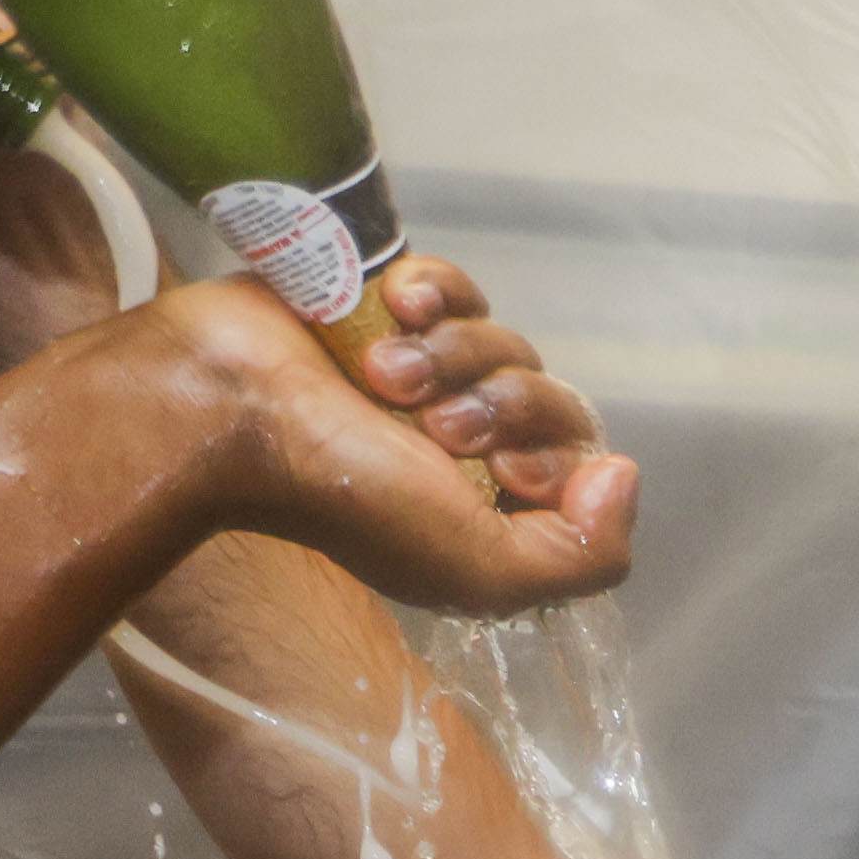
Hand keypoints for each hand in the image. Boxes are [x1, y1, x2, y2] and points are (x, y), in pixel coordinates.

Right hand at [111, 275, 637, 610]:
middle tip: (435, 426)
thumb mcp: (484, 572)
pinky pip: (455, 286)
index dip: (559, 457)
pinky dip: (434, 290)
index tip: (504, 468)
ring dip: (450, 356)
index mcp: (493, 510)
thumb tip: (626, 477)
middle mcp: (464, 443)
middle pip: (550, 397)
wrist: (232, 411)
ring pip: (504, 341)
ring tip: (382, 377)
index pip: (585, 466)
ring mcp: (426, 374)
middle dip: (503, 405)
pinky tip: (393, 304)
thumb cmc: (348, 499)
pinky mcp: (387, 310)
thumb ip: (586, 556)